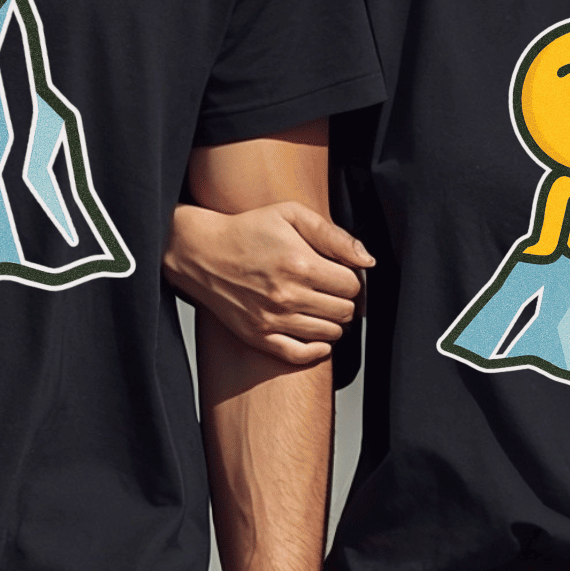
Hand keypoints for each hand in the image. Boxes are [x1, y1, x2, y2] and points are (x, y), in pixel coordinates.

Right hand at [163, 203, 371, 364]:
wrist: (201, 252)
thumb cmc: (248, 229)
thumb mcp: (291, 214)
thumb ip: (333, 235)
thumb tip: (367, 260)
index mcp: (300, 264)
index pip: (353, 285)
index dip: (352, 278)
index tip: (340, 272)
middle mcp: (288, 296)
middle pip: (345, 311)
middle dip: (345, 299)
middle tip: (331, 288)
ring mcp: (273, 320)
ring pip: (330, 334)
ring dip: (333, 321)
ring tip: (321, 305)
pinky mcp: (258, 337)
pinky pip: (301, 355)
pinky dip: (317, 349)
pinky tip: (316, 334)